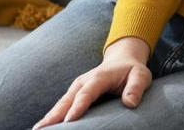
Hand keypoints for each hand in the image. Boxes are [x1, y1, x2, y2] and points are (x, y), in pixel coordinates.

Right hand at [33, 37, 152, 127]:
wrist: (123, 60)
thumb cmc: (132, 71)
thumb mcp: (141, 75)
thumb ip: (136, 87)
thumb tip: (130, 103)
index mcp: (98, 77)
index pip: (86, 93)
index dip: (78, 106)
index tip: (69, 120)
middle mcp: (83, 82)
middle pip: (67, 100)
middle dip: (54, 115)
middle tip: (42, 129)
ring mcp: (76, 88)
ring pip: (60, 104)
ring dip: (49, 117)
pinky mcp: (74, 95)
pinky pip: (62, 107)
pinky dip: (52, 117)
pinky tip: (45, 127)